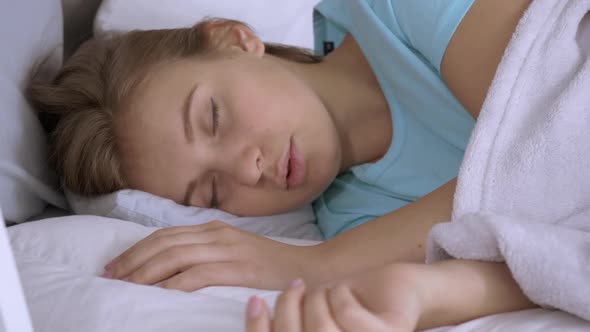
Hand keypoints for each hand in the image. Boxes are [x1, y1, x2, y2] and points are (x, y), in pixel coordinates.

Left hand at [102, 221, 316, 290]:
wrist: (309, 269)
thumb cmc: (272, 264)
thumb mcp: (236, 250)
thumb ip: (208, 252)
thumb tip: (175, 265)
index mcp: (214, 229)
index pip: (166, 235)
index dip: (137, 249)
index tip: (117, 265)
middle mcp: (217, 234)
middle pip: (164, 243)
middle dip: (133, 260)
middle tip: (110, 276)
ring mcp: (227, 249)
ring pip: (175, 256)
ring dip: (145, 272)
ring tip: (125, 285)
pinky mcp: (237, 268)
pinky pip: (197, 274)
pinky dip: (174, 284)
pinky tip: (159, 293)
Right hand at [246, 263, 428, 331]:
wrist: (398, 292)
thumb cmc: (350, 306)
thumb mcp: (315, 314)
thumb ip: (293, 322)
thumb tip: (256, 308)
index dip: (259, 328)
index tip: (254, 301)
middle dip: (289, 306)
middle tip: (296, 285)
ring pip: (322, 328)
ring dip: (317, 298)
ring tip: (324, 289)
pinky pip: (349, 314)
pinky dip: (340, 294)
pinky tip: (345, 289)